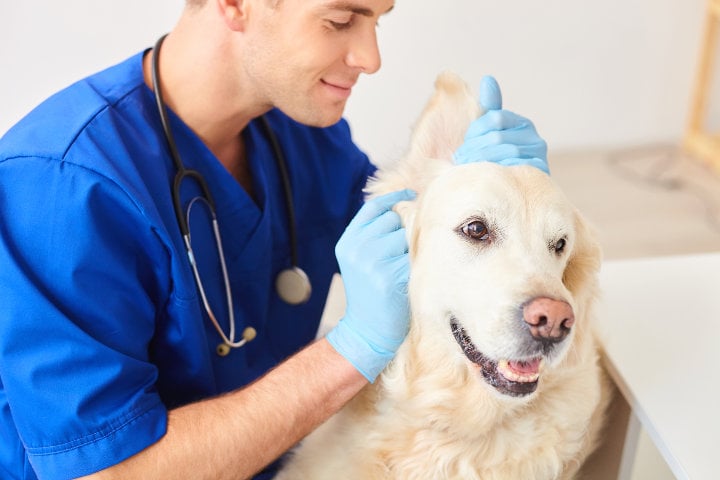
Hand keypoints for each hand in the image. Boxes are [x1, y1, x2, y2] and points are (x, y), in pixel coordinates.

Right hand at [326, 189, 415, 381]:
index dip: (394, 199)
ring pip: (406, 237)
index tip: (412, 195)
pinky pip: (414, 257)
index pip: (373, 208)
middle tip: (400, 256)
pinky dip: (418, 265)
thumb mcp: (360, 260)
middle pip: (393, 220)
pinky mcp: (389, 276)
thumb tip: (404, 205)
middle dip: (403, 233)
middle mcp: (357, 248)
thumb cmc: (370, 293)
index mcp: (347, 242)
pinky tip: (409, 279)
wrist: (366, 331)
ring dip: (411, 249)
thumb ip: (373, 235)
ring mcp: (372, 262)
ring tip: (402, 269)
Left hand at [453, 76, 548, 173]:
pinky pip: (513, 167)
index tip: (462, 148)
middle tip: (460, 160)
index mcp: (521, 124)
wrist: (513, 194)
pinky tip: (485, 177)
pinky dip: (496, 171)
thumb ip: (490, 109)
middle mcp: (534, 138)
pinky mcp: (538, 172)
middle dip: (474, 148)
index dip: (474, 133)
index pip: (494, 118)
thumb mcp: (491, 134)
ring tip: (468, 169)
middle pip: (497, 136)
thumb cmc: (498, 162)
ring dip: (481, 161)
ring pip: (503, 151)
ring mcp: (538, 155)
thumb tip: (488, 79)